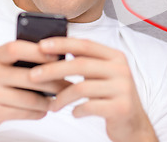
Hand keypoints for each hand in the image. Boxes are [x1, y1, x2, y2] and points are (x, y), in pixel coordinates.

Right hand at [0, 40, 68, 135]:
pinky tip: (44, 109)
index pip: (17, 48)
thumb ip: (20, 57)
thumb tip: (57, 57)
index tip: (59, 56)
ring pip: (30, 98)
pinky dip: (38, 112)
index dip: (39, 52)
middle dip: (55, 82)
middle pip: (31, 77)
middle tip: (70, 84)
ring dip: (49, 101)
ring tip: (60, 99)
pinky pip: (23, 113)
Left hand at [29, 37, 156, 141]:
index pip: (85, 45)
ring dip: (61, 97)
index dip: (62, 44)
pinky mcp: (120, 107)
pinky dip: (77, 110)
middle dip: (53, 69)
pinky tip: (74, 113)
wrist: (133, 123)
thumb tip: (54, 53)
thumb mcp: (104, 75)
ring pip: (82, 87)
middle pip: (80, 64)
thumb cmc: (113, 97)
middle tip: (33, 76)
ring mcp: (122, 88)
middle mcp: (121, 69)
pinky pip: (89, 106)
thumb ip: (87, 63)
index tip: (41, 46)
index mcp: (116, 57)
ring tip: (53, 105)